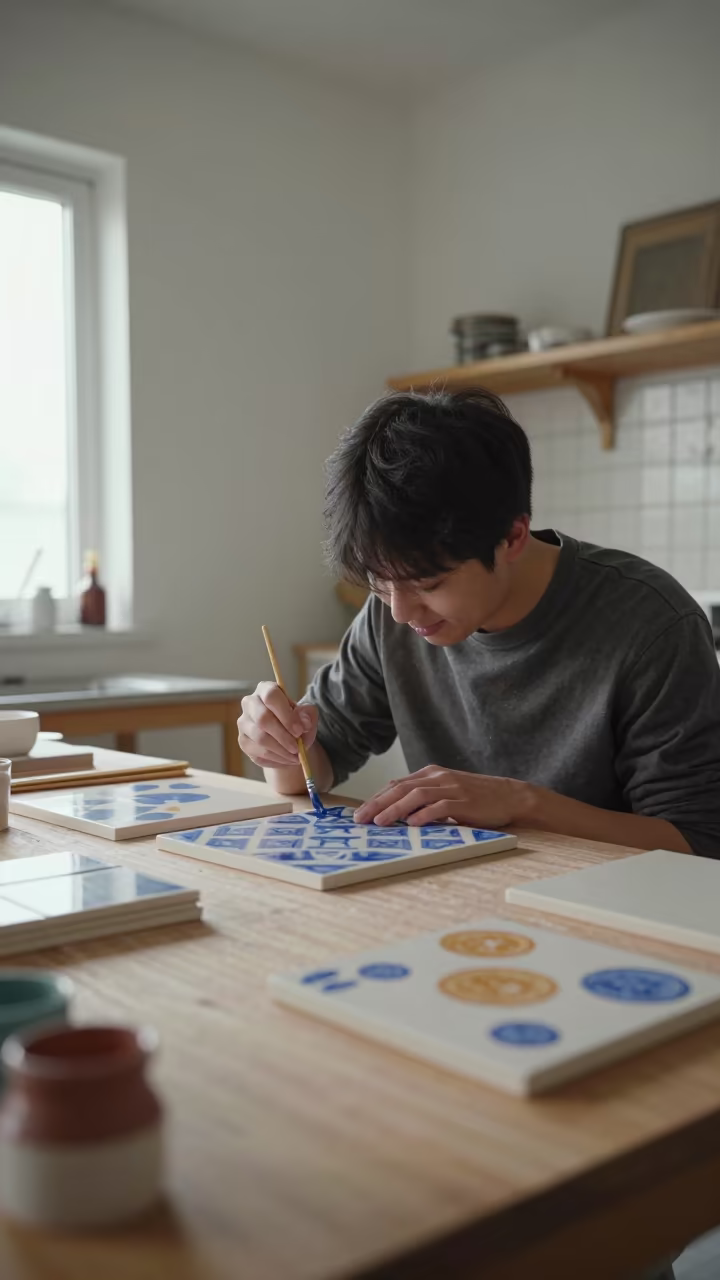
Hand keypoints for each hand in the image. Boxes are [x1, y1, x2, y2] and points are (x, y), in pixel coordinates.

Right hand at [237, 682, 317, 768]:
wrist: (286, 738)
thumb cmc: (295, 721)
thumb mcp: (307, 714)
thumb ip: (308, 714)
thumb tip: (304, 723)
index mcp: (265, 690)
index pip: (271, 697)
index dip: (286, 715)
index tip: (300, 731)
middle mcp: (250, 703)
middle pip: (262, 719)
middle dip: (283, 736)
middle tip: (297, 748)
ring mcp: (243, 723)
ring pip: (260, 738)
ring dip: (281, 750)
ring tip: (296, 756)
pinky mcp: (243, 741)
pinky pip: (259, 752)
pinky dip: (277, 759)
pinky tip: (287, 759)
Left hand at [353, 765, 533, 827]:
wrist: (509, 795)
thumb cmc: (475, 799)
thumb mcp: (446, 793)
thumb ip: (425, 800)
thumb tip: (397, 816)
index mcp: (430, 774)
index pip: (396, 784)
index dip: (376, 798)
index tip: (360, 812)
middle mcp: (438, 777)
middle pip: (400, 788)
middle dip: (377, 803)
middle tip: (360, 818)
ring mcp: (451, 788)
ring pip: (416, 796)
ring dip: (395, 809)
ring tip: (380, 822)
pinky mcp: (464, 801)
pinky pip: (440, 807)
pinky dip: (424, 815)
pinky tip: (412, 824)